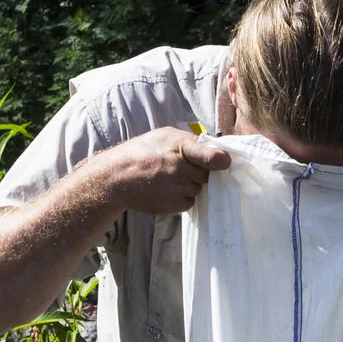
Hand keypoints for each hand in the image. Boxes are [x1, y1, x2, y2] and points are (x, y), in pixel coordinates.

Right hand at [90, 127, 232, 215]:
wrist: (117, 177)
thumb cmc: (141, 152)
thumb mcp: (164, 135)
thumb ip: (189, 141)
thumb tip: (213, 148)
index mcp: (180, 147)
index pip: (212, 157)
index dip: (222, 160)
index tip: (225, 163)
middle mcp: (180, 170)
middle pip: (207, 175)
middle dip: (199, 172)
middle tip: (180, 167)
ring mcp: (177, 190)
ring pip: (198, 189)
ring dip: (190, 185)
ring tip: (170, 178)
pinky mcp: (172, 206)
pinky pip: (189, 202)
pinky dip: (183, 197)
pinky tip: (167, 189)